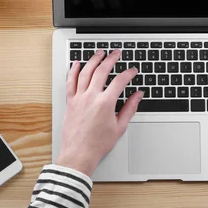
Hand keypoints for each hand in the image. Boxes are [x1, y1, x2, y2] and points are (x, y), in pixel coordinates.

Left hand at [56, 50, 143, 175]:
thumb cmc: (98, 144)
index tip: (133, 71)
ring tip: (99, 53)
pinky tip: (77, 64)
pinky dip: (73, 71)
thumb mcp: (120, 126)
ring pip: (85, 72)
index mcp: (105, 103)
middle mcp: (91, 97)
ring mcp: (79, 98)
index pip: (120, 81)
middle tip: (116, 53)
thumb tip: (138, 96)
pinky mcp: (70, 102)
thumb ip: (130, 108)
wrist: (79, 154)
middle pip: (102, 70)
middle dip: (111, 59)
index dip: (129, 73)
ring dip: (93, 60)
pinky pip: (70, 82)